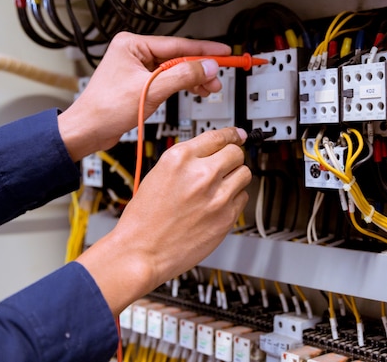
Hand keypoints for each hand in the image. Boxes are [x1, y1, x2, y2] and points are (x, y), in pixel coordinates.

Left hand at [58, 32, 230, 160]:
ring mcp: (136, 68)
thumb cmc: (106, 109)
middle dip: (200, 68)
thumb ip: (183, 76)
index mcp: (133, 44)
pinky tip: (194, 90)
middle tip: (219, 77)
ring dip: (193, 78)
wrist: (88, 130)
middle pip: (178, 56)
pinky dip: (182, 85)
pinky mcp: (139, 83)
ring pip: (174, 69)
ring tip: (209, 87)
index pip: (178, 44)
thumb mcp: (151, 90)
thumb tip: (207, 66)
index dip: (204, 50)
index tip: (224, 52)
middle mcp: (134, 52)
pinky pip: (166, 80)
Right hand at [76, 127, 250, 314]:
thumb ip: (186, 161)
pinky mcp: (226, 217)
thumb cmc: (143, 219)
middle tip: (227, 165)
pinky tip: (218, 205)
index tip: (237, 135)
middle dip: (232, 157)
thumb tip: (209, 153)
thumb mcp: (158, 174)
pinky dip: (234, 200)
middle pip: (236, 153)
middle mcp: (201, 174)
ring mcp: (217, 196)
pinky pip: (243, 198)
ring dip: (235, 178)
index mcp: (180, 158)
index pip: (218, 136)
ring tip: (221, 187)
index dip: (231, 135)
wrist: (141, 251)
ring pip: (245, 174)